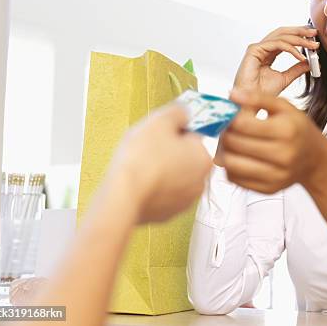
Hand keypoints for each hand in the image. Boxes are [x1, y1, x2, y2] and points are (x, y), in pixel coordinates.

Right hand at [106, 103, 212, 223]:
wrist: (122, 197)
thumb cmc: (142, 157)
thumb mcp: (160, 121)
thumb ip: (178, 112)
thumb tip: (184, 113)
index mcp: (204, 157)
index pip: (193, 135)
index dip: (174, 131)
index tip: (158, 133)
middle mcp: (201, 181)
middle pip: (185, 157)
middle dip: (169, 152)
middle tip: (147, 149)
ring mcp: (185, 200)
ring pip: (174, 176)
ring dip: (162, 170)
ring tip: (141, 166)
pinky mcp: (168, 214)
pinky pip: (163, 194)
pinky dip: (154, 188)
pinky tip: (140, 183)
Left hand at [218, 89, 326, 193]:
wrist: (315, 159)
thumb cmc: (299, 131)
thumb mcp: (285, 107)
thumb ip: (258, 98)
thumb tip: (232, 95)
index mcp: (286, 130)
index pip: (242, 124)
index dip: (229, 118)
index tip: (229, 116)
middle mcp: (282, 155)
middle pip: (235, 144)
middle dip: (225, 134)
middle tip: (228, 129)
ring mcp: (276, 175)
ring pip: (231, 164)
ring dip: (224, 152)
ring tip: (231, 143)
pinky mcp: (268, 188)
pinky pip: (236, 179)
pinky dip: (230, 167)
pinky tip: (238, 157)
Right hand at [233, 25, 319, 96]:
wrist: (251, 102)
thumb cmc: (262, 92)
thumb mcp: (285, 79)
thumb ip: (296, 69)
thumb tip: (310, 62)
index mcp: (268, 53)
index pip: (285, 38)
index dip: (299, 36)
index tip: (314, 39)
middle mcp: (262, 48)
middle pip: (283, 32)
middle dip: (300, 31)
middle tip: (314, 33)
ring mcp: (257, 48)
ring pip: (281, 36)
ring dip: (299, 39)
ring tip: (312, 46)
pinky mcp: (254, 50)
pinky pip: (276, 44)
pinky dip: (291, 49)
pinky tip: (300, 56)